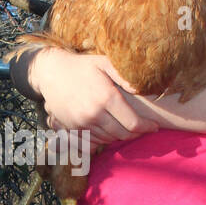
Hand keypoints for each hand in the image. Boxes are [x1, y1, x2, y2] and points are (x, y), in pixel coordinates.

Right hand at [32, 50, 160, 146]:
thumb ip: (124, 75)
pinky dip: (104, 139)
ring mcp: (82, 123)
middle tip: (143, 129)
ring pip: (109, 139)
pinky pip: (93, 141)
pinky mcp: (72, 128)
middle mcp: (94, 113)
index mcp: (106, 97)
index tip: (154, 127)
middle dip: (136, 134)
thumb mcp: (104, 63)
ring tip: (127, 129)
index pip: (133, 123)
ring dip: (120, 136)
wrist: (51, 73)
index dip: (146, 128)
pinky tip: (109, 131)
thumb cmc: (82, 66)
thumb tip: (142, 89)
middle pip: (122, 134)